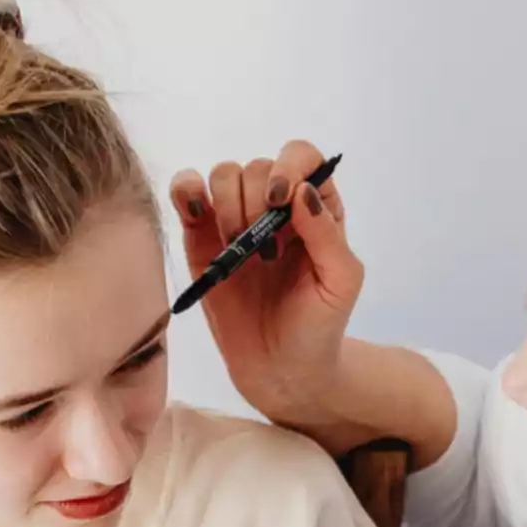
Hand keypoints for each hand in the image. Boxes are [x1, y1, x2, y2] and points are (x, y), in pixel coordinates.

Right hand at [169, 141, 367, 445]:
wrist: (279, 369)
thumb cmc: (319, 325)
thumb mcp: (340, 282)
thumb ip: (326, 234)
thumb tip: (301, 190)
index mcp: (314, 208)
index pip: (301, 157)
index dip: (288, 167)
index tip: (281, 203)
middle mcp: (274, 206)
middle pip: (257, 166)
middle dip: (256, 203)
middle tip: (264, 253)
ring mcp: (235, 219)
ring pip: (222, 174)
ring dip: (228, 207)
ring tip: (239, 251)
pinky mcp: (200, 237)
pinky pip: (186, 192)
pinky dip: (186, 190)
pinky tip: (196, 214)